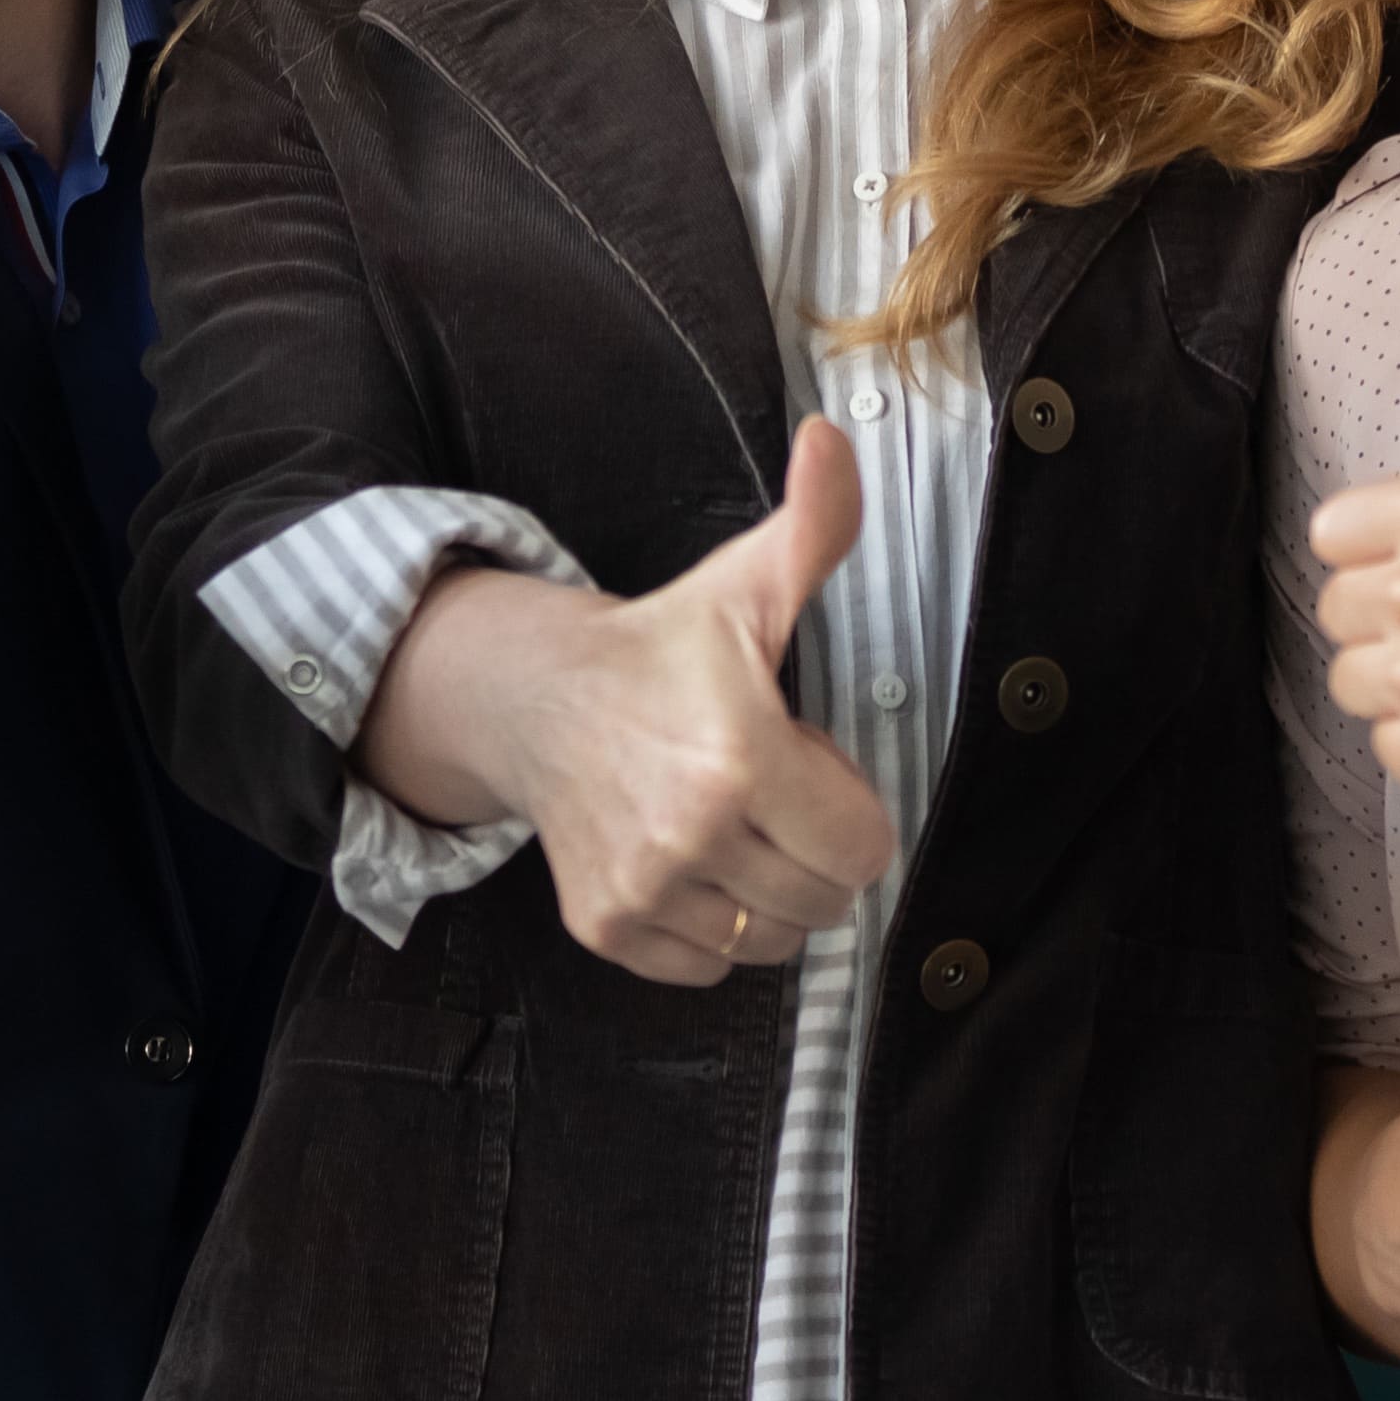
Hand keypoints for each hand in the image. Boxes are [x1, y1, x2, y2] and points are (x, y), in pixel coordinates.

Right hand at [476, 419, 895, 988]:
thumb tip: (834, 436)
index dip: (850, 806)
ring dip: (769, 891)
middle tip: (768, 792)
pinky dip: (713, 926)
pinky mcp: (607, 925)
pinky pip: (710, 964)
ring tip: (730, 823)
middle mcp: (688, 833)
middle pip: (826, 898)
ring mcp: (642, 886)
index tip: (806, 761)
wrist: (535, 697)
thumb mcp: (745, 584)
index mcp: (739, 755)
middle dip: (815, 849)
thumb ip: (815, 525)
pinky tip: (690, 859)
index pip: (865, 846)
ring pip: (772, 938)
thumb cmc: (661, 650)